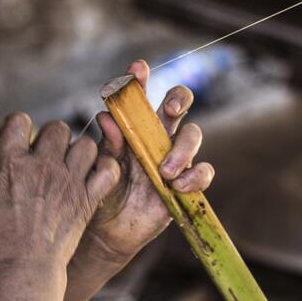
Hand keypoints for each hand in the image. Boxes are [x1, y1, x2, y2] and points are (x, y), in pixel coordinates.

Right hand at [0, 113, 119, 300]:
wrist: (24, 275)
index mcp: (11, 165)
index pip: (19, 121)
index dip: (17, 126)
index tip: (14, 142)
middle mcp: (43, 167)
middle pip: (58, 127)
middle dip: (51, 137)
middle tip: (45, 156)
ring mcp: (69, 182)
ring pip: (87, 144)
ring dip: (79, 151)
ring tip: (69, 167)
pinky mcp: (88, 199)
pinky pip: (109, 169)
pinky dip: (105, 169)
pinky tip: (93, 178)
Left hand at [62, 60, 214, 300]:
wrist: (105, 231)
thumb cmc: (100, 191)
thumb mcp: (98, 168)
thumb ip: (105, 145)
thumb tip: (105, 117)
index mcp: (133, 125)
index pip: (139, 94)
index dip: (140, 78)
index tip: (137, 68)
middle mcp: (157, 135)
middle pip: (179, 102)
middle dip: (177, 98)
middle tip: (169, 109)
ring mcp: (175, 156)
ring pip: (193, 135)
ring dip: (182, 148)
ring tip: (164, 170)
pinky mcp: (188, 182)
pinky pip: (203, 172)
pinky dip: (194, 175)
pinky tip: (176, 185)